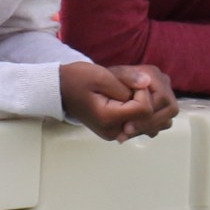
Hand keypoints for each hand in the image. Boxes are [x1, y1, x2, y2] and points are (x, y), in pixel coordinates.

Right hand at [60, 61, 177, 141]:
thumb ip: (126, 80)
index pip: (144, 110)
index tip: (129, 82)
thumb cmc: (77, 80)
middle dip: (145, 98)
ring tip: (127, 93)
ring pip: (148, 123)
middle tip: (127, 86)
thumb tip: (148, 82)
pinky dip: (140, 111)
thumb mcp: (100, 75)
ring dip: (144, 105)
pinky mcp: (117, 131)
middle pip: (148, 119)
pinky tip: (129, 100)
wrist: (60, 89)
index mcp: (108, 119)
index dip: (142, 92)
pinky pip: (140, 123)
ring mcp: (116, 134)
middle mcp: (114, 132)